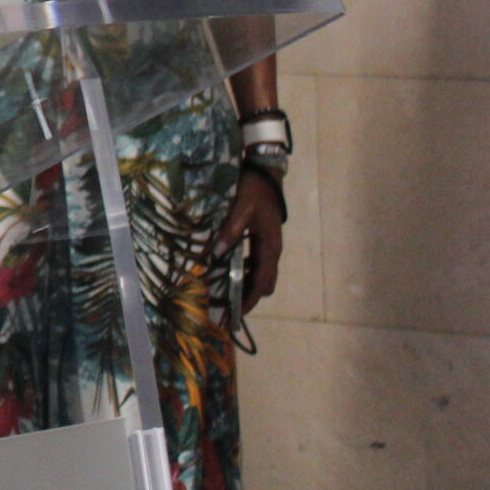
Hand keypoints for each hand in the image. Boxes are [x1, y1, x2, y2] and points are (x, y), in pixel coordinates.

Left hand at [214, 167, 285, 313]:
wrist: (266, 174)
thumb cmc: (254, 190)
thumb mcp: (241, 209)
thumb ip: (231, 231)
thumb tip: (218, 254)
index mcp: (270, 246)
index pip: (262, 282)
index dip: (249, 300)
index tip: (236, 315)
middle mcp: (272, 250)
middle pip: (263, 283)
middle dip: (246, 297)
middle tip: (226, 309)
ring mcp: (268, 245)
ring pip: (259, 273)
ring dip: (245, 285)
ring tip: (224, 294)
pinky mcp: (262, 239)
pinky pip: (255, 262)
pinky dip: (243, 270)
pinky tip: (226, 269)